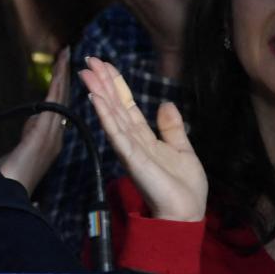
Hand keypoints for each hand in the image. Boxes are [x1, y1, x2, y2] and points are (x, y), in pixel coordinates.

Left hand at [0, 48, 69, 193]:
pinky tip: (59, 70)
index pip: (58, 108)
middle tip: (67, 54)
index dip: (61, 87)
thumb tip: (32, 120)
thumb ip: (27, 134)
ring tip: (65, 56)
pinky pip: (52, 103)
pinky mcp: (43, 134)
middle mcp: (56, 136)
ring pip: (60, 98)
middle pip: (63, 99)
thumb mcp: (19, 151)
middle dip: (65, 76)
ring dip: (62, 75)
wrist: (7, 194)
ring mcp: (51, 135)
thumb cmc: (9, 178)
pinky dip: (56, 84)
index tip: (61, 70)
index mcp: (51, 141)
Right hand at [79, 57, 205, 220]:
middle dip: (102, 82)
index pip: (125, 104)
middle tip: (89, 60)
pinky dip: (106, 116)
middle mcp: (132, 140)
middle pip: (114, 105)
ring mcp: (130, 149)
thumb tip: (165, 103)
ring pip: (111, 115)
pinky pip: (116, 134)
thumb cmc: (184, 188)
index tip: (104, 64)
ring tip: (87, 73)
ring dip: (99, 93)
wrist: (187, 213)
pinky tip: (96, 99)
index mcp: (144, 137)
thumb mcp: (183, 149)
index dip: (116, 84)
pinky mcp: (132, 159)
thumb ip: (172, 127)